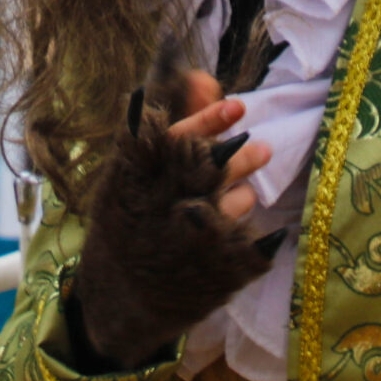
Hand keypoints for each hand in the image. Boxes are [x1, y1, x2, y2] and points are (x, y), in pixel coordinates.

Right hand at [70, 72, 278, 368]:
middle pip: (210, 172)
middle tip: (261, 148)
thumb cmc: (129, 224)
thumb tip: (205, 77)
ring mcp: (187, 248)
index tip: (235, 105)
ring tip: (248, 180)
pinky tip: (237, 222)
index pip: (174, 142)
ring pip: (232, 205)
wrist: (119, 303)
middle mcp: (159, 211)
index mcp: (135, 182)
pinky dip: (246, 232)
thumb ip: (172, 124)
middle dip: (239, 156)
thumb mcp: (135, 173)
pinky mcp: (215, 277)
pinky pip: (248, 243)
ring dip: (242, 192)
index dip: (208, 120)